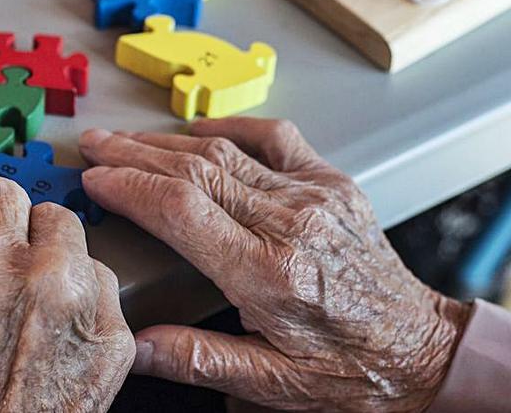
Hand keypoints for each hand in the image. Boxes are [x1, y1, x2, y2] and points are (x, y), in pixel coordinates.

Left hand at [0, 162, 134, 411]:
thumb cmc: (40, 411)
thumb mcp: (109, 352)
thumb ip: (101, 290)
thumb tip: (82, 259)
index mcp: (57, 277)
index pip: (56, 213)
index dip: (47, 235)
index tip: (38, 251)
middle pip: (2, 191)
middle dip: (6, 215)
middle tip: (2, 241)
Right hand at [79, 118, 471, 410]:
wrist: (416, 350)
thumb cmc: (349, 370)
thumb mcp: (271, 383)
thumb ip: (198, 359)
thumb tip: (134, 346)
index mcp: (269, 274)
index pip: (180, 210)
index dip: (129, 187)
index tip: (95, 180)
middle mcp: (291, 224)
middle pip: (194, 170)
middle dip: (135, 154)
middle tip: (94, 146)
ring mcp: (315, 197)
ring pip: (227, 152)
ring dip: (169, 141)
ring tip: (128, 138)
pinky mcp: (333, 184)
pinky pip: (277, 138)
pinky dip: (234, 127)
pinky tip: (204, 129)